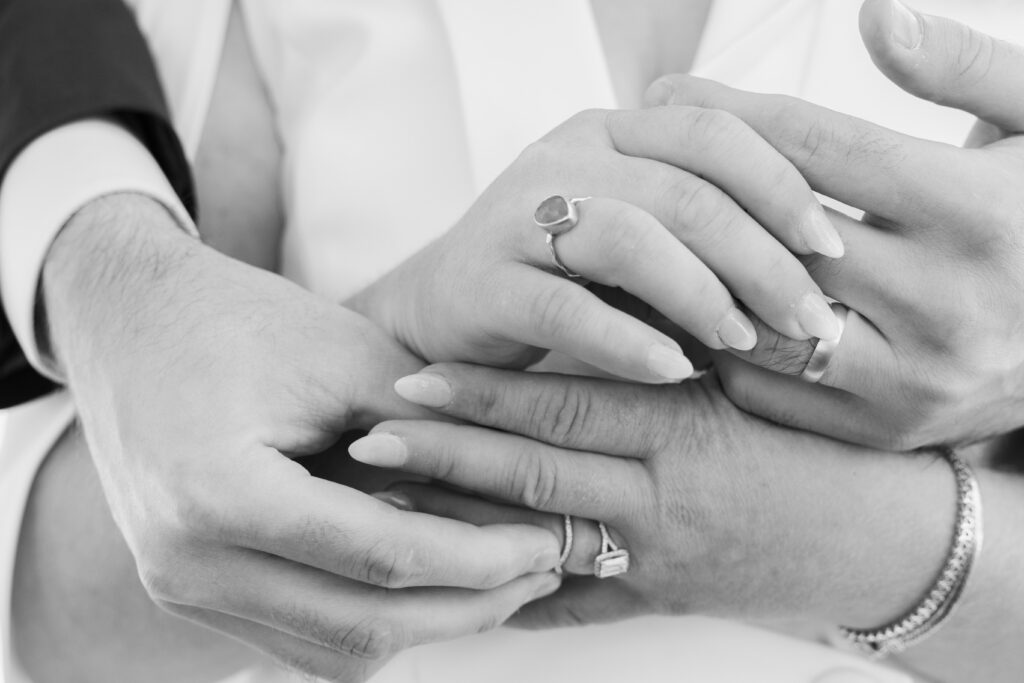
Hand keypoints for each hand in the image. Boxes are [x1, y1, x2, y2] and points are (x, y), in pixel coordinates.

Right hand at [42, 195, 560, 679]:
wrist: (129, 320)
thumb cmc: (238, 318)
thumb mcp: (344, 355)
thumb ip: (426, 433)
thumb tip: (509, 498)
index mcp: (221, 494)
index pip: (382, 558)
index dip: (479, 556)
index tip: (544, 541)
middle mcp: (188, 563)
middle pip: (361, 626)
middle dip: (468, 606)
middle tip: (537, 569)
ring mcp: (181, 588)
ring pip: (333, 649)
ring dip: (425, 624)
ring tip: (496, 579)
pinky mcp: (193, 589)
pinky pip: (300, 636)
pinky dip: (372, 618)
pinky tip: (427, 580)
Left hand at [347, 364, 954, 630]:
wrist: (878, 536)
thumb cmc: (813, 439)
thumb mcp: (749, 380)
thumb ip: (671, 345)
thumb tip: (586, 292)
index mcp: (682, 426)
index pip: (565, 404)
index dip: (482, 391)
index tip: (409, 376)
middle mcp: (661, 496)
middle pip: (535, 474)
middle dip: (446, 457)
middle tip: (367, 440)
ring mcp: (656, 556)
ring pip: (538, 542)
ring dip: (458, 525)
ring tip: (384, 507)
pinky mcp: (658, 599)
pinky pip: (574, 606)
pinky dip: (511, 599)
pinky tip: (448, 591)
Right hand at [348, 104, 846, 384]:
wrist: (447, 308)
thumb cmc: (566, 276)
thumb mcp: (640, 236)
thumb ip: (704, 231)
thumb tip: (818, 268)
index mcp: (612, 132)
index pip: (713, 132)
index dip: (783, 184)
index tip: (833, 247)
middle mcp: (564, 158)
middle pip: (683, 187)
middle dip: (761, 255)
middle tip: (810, 317)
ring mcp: (516, 216)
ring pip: (627, 236)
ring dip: (699, 292)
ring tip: (744, 342)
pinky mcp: (484, 282)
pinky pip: (563, 307)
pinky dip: (626, 341)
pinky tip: (673, 371)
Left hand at [645, 0, 1023, 448]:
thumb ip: (962, 67)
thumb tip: (874, 16)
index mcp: (980, 215)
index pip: (820, 151)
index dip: (732, 114)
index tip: (669, 94)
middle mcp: (947, 306)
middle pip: (776, 237)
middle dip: (694, 187)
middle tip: (635, 159)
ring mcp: (915, 379)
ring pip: (761, 320)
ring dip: (697, 274)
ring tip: (644, 230)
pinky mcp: (889, 427)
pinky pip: (771, 388)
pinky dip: (721, 344)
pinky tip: (688, 298)